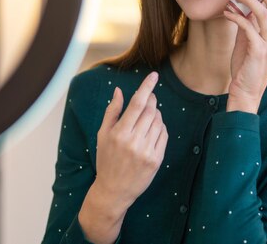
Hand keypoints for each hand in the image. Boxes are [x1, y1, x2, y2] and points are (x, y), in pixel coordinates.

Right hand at [94, 71, 168, 206]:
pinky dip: (160, 127)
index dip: (146, 87)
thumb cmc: (106, 159)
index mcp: (119, 133)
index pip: (137, 104)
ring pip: (159, 121)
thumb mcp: (103, 135)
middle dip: (152, 100)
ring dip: (156, 114)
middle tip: (149, 98)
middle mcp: (134, 141)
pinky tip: (152, 130)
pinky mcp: (156, 159)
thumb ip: (112, 111)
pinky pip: (164, 134)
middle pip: (151, 111)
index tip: (154, 75)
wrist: (114, 190)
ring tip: (147, 118)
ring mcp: (147, 151)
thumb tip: (119, 90)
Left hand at [223, 0, 266, 112]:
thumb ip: (250, 26)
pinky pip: (248, 27)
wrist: (245, 94)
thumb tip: (244, 8)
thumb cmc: (246, 69)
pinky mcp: (258, 52)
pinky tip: (227, 12)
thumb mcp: (249, 44)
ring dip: (249, 0)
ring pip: (264, 14)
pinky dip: (237, 16)